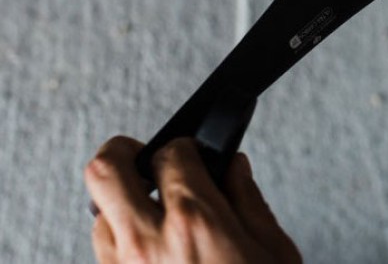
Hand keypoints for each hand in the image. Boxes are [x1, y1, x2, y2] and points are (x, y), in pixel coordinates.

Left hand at [84, 137, 300, 263]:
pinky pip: (105, 253)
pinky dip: (122, 241)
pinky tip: (153, 248)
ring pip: (99, 216)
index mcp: (197, 223)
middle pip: (106, 171)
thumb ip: (249, 202)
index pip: (171, 155)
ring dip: (122, 205)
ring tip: (152, 212)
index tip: (193, 152)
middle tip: (141, 153)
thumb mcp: (275, 252)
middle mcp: (150, 243)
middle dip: (123, 151)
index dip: (185, 147)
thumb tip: (235, 169)